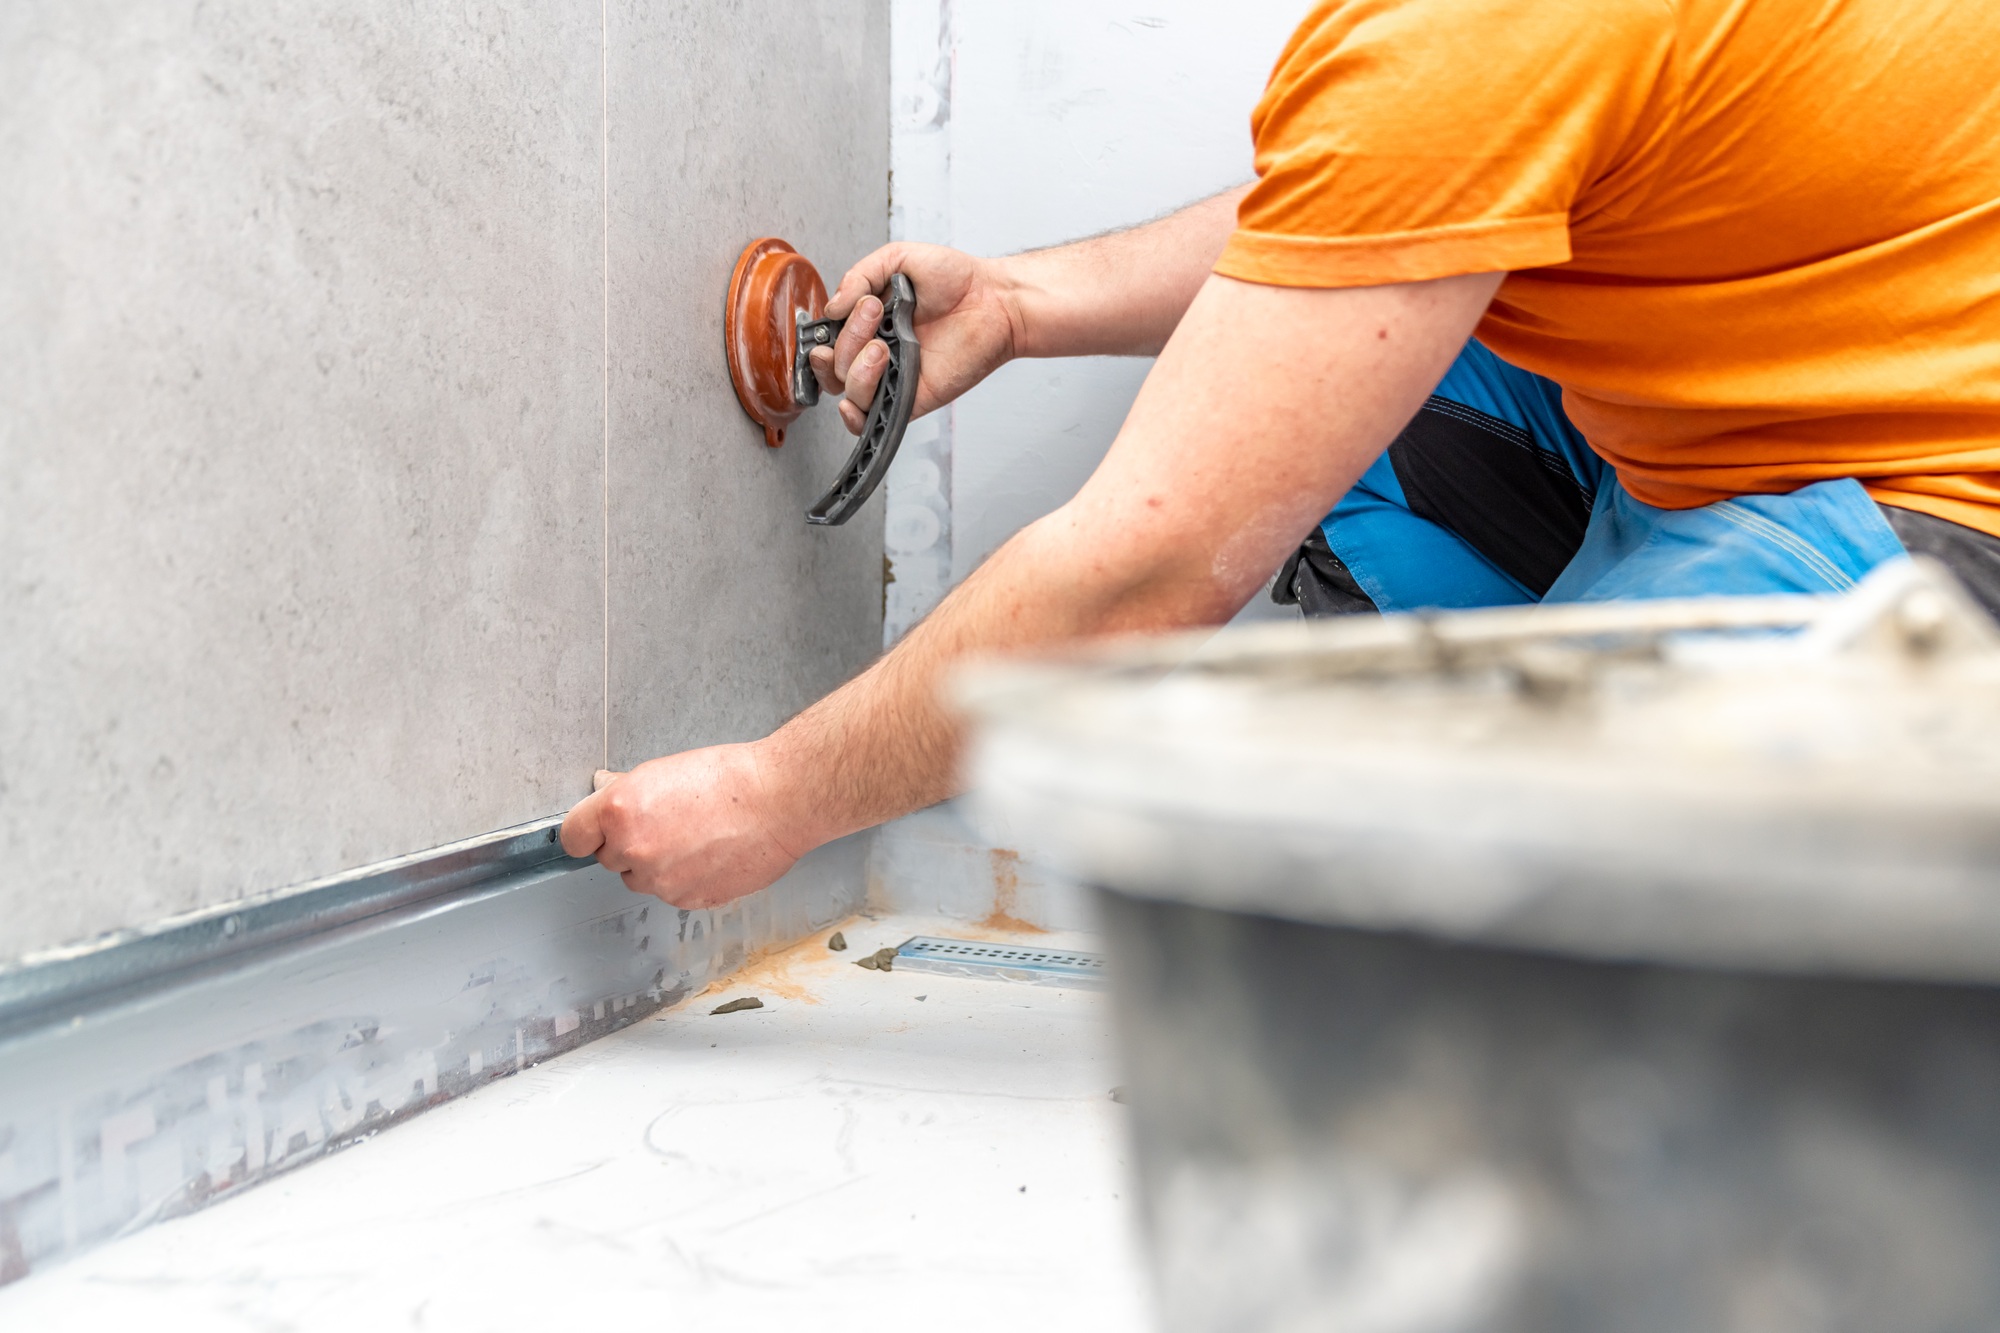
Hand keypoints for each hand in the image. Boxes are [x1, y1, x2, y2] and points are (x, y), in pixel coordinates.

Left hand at [559, 743, 802, 909]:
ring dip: (656, 866)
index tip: (595, 832)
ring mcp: (661, 881)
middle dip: (628, 846)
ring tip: (694, 839)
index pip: (573, 837)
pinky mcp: (689, 900)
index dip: (586, 833)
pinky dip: (686, 880)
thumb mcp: (664, 770)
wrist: (779, 801)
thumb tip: (605, 794)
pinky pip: (673, 894)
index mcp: (621, 811)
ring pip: (641, 880)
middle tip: (666, 824)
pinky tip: (710, 855)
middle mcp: (634, 850)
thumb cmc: (731, 778)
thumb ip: (627, 792)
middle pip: (608, 860)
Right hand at [811, 241, 1020, 434]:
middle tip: (876, 314)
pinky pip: (870, 418)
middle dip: (847, 340)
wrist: (993, 301)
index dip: (824, 333)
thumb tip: (832, 308)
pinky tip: (854, 399)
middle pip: (834, 365)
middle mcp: (877, 350)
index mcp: (869, 322)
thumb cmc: (956, 279)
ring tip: (883, 346)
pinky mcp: (910, 398)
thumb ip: (859, 276)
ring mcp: (892, 376)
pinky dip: (853, 415)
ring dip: (856, 368)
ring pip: (847, 390)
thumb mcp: (898, 258)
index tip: (844, 312)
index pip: (829, 338)